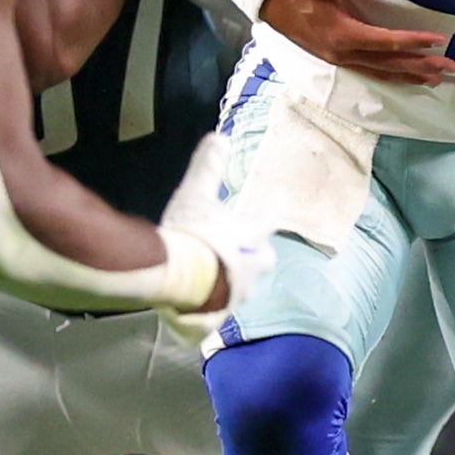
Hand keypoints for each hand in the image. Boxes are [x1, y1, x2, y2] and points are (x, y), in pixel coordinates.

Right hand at [157, 133, 275, 338]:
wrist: (179, 282)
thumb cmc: (194, 235)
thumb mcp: (195, 195)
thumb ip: (207, 168)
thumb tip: (219, 137)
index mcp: (251, 236)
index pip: (268, 221)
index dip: (269, 214)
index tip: (275, 209)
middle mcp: (253, 268)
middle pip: (264, 260)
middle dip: (257, 255)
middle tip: (242, 249)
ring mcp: (238, 295)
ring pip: (243, 287)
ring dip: (234, 281)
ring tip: (216, 277)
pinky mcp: (218, 317)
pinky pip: (219, 310)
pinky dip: (212, 305)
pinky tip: (200, 305)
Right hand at [261, 0, 454, 86]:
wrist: (267, 0)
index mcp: (343, 35)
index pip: (387, 42)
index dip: (415, 42)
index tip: (439, 40)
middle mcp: (344, 53)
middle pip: (390, 64)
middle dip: (422, 67)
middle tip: (451, 68)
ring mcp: (339, 59)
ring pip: (381, 72)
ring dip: (409, 76)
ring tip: (435, 80)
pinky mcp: (336, 58)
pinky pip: (370, 72)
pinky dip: (391, 75)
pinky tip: (403, 76)